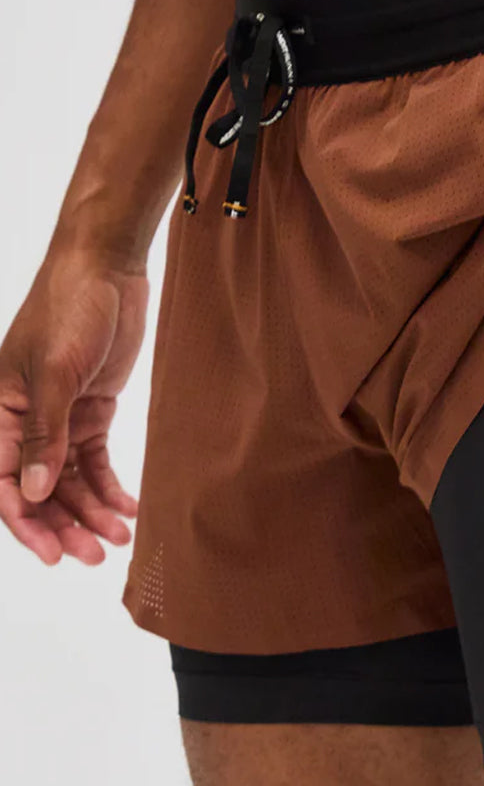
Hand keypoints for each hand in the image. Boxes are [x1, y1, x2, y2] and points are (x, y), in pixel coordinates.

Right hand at [0, 247, 147, 564]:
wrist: (108, 270)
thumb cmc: (70, 309)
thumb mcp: (55, 371)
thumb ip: (46, 433)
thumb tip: (35, 492)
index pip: (4, 482)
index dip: (27, 522)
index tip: (54, 554)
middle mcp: (23, 421)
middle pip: (38, 488)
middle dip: (64, 525)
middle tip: (96, 555)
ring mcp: (59, 418)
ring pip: (68, 479)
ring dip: (91, 510)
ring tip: (120, 537)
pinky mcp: (91, 409)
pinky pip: (95, 459)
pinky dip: (110, 485)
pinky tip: (129, 507)